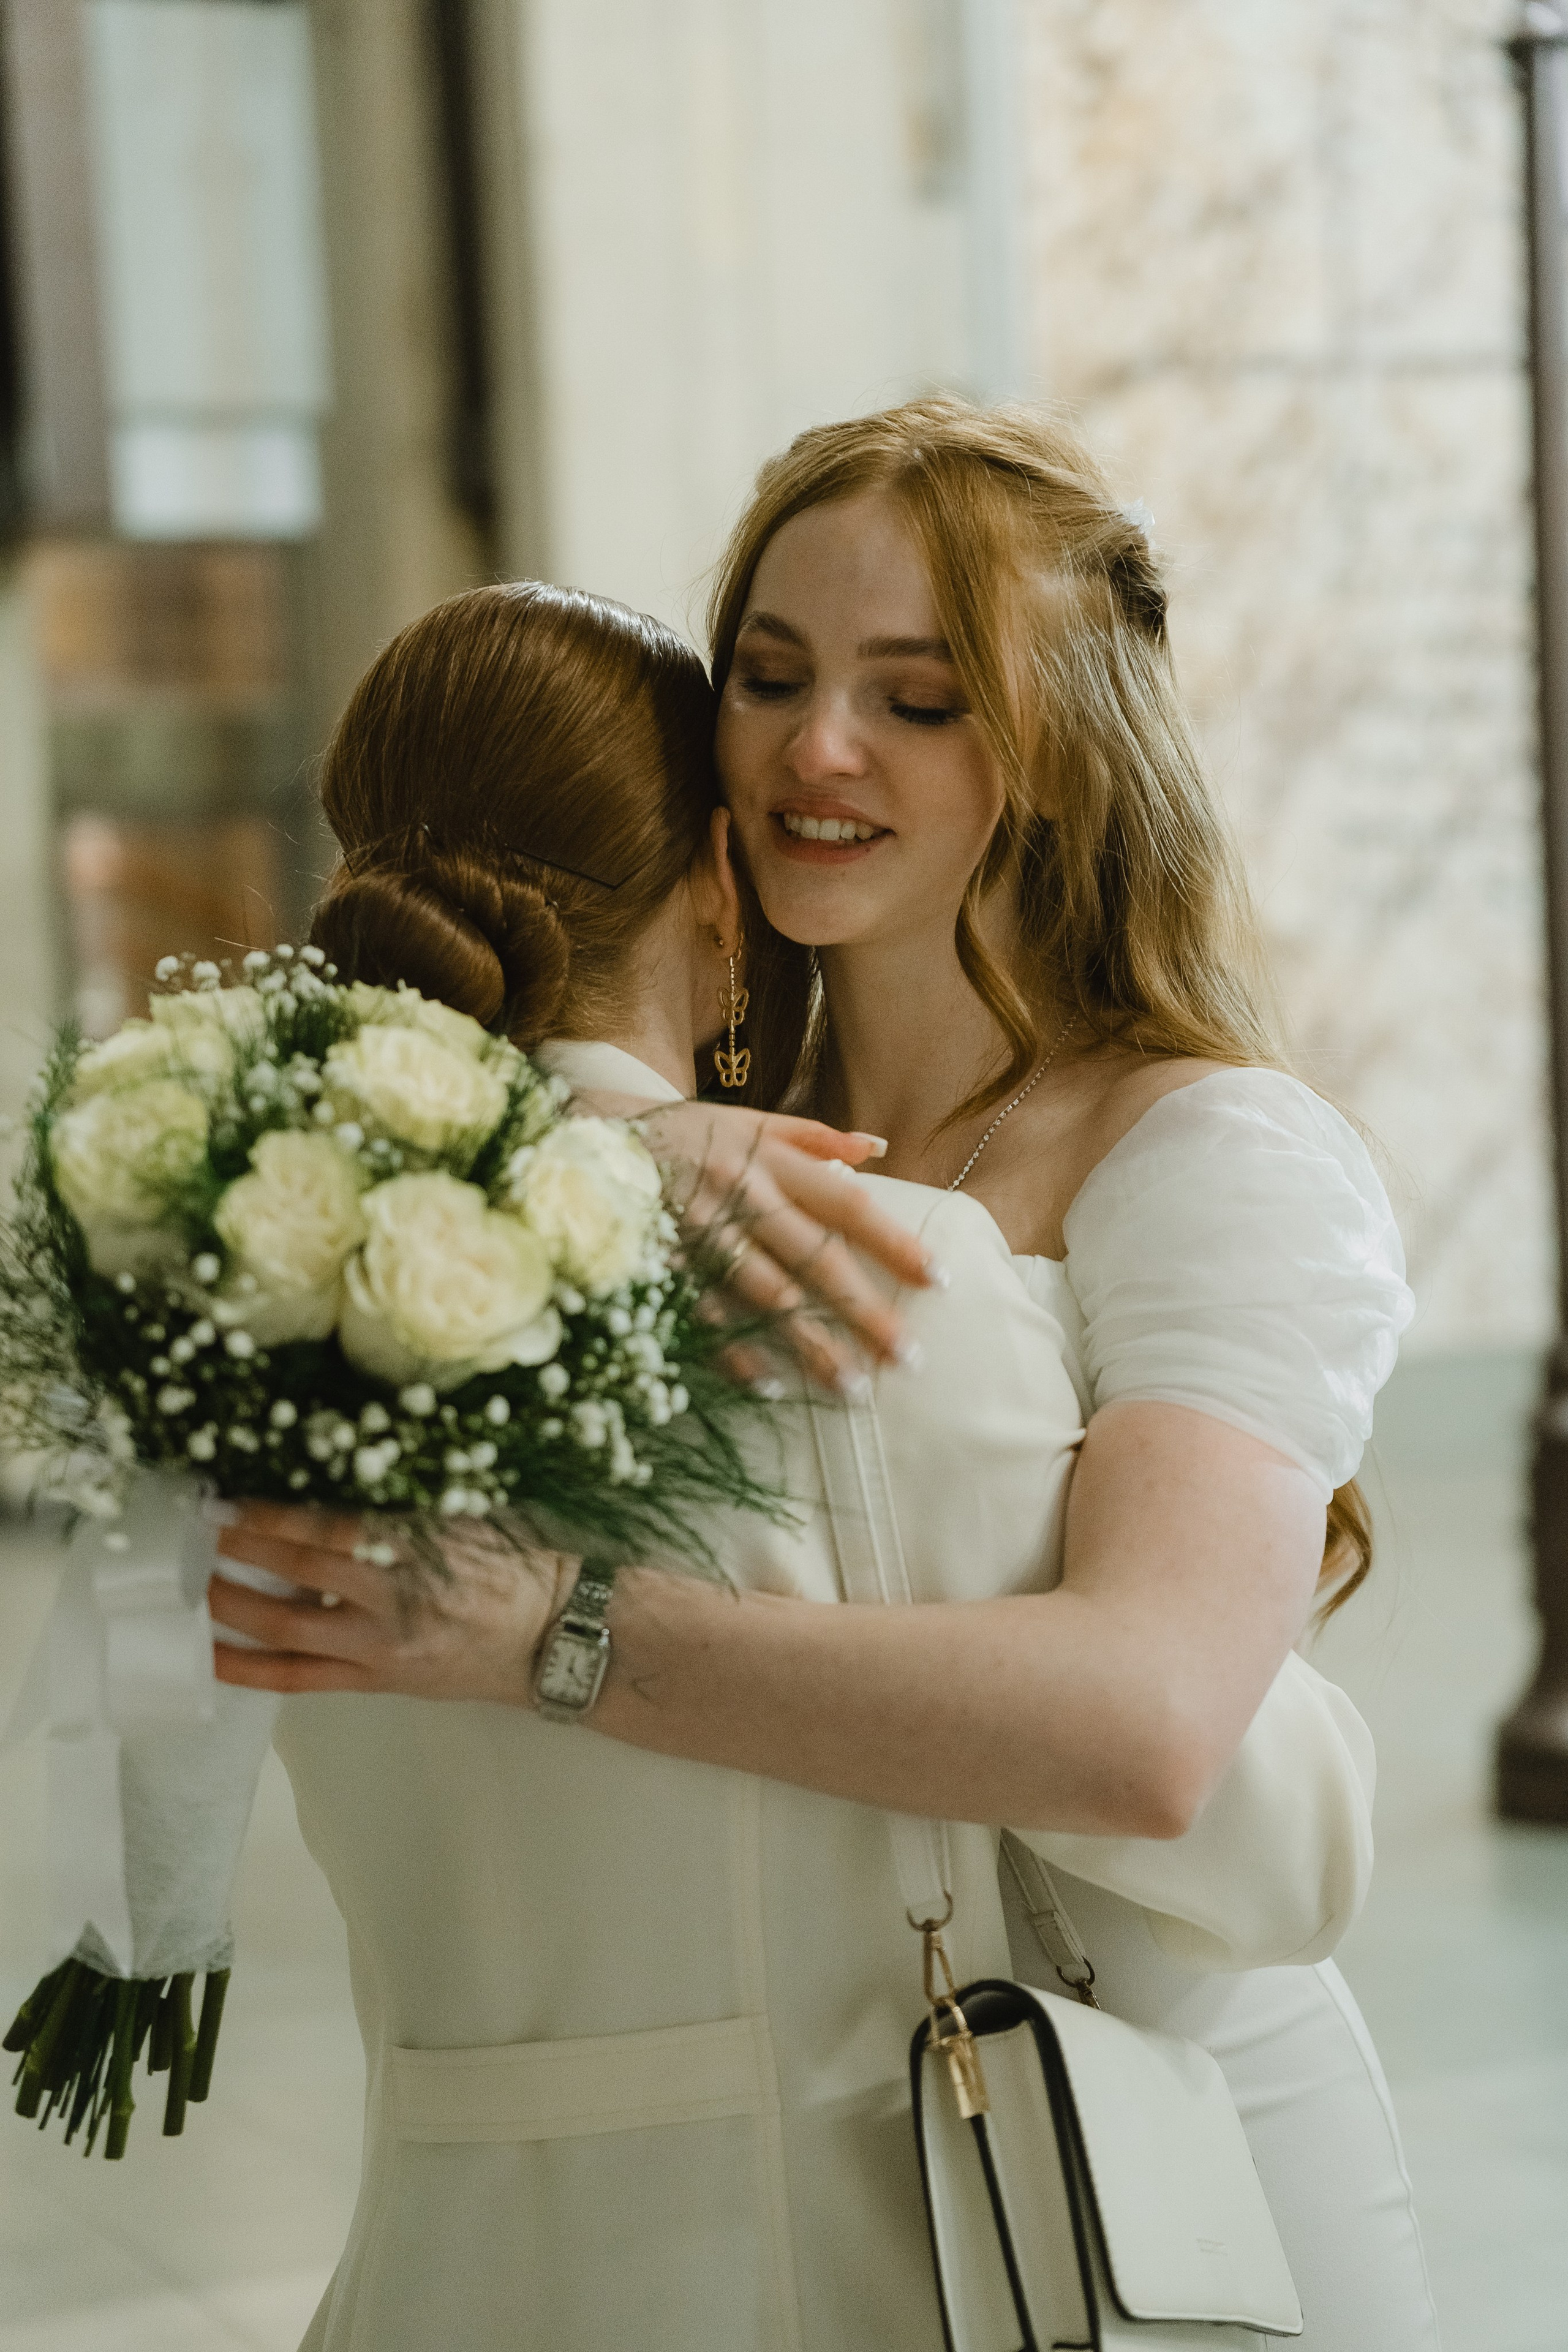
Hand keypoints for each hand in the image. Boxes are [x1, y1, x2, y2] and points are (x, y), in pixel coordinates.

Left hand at [209, 1500, 571, 1700]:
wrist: (553, 1635)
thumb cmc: (512, 1564)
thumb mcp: (464, 1514)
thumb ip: (403, 1501)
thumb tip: (333, 1467)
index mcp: (419, 1543)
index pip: (329, 1521)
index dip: (273, 1510)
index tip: (232, 1494)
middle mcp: (394, 1595)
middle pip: (298, 1565)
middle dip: (241, 1545)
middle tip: (197, 1525)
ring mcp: (380, 1643)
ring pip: (286, 1625)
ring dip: (231, 1601)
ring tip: (192, 1579)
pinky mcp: (376, 1679)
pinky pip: (298, 1679)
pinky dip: (248, 1667)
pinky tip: (211, 1653)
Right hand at [631, 1101, 940, 1388]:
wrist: (591, 1139)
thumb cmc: (685, 1135)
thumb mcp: (748, 1121)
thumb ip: (814, 1136)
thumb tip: (877, 1149)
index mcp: (769, 1162)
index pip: (845, 1206)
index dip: (892, 1243)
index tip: (936, 1279)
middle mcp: (741, 1199)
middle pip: (813, 1260)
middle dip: (862, 1312)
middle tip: (906, 1358)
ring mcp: (701, 1238)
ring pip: (765, 1298)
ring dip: (809, 1345)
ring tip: (852, 1388)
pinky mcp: (664, 1267)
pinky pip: (706, 1317)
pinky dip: (734, 1352)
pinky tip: (769, 1387)